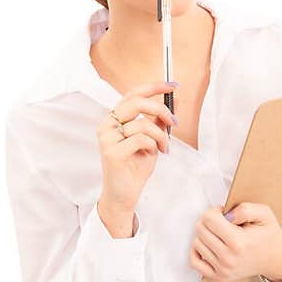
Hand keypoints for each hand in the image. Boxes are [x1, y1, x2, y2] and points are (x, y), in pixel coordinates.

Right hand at [96, 81, 177, 215]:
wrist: (123, 195)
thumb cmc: (134, 168)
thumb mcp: (150, 141)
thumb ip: (156, 123)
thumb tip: (171, 105)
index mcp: (114, 118)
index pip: (133, 94)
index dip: (154, 87)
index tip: (172, 86)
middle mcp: (107, 125)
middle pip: (137, 102)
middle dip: (161, 110)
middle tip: (174, 122)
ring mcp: (107, 138)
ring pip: (143, 124)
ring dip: (160, 136)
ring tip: (163, 148)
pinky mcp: (111, 152)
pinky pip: (141, 140)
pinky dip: (153, 146)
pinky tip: (152, 154)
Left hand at [189, 202, 281, 281]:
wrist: (275, 258)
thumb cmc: (268, 234)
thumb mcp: (264, 213)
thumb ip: (244, 209)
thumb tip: (225, 215)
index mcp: (238, 242)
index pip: (208, 219)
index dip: (215, 211)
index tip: (224, 213)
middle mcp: (228, 258)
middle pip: (200, 229)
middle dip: (209, 221)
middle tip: (222, 222)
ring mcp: (222, 269)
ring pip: (197, 243)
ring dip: (205, 235)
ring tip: (220, 234)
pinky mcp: (219, 276)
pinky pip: (195, 262)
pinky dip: (197, 251)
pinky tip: (209, 245)